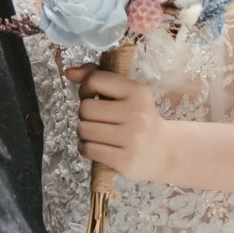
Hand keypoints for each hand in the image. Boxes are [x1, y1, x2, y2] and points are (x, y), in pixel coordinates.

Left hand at [65, 64, 170, 181]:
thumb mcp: (126, 93)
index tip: (92, 96)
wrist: (163, 151)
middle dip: (85, 114)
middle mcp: (137, 113)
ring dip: (85, 132)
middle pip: (85, 108)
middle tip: (98, 119)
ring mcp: (132, 138)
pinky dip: (86, 148)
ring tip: (99, 133)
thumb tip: (69, 72)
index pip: (95, 80)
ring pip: (83, 129)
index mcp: (138, 91)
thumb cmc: (137, 117)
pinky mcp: (125, 160)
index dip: (85, 88)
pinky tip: (99, 146)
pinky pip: (87, 149)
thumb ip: (97, 78)